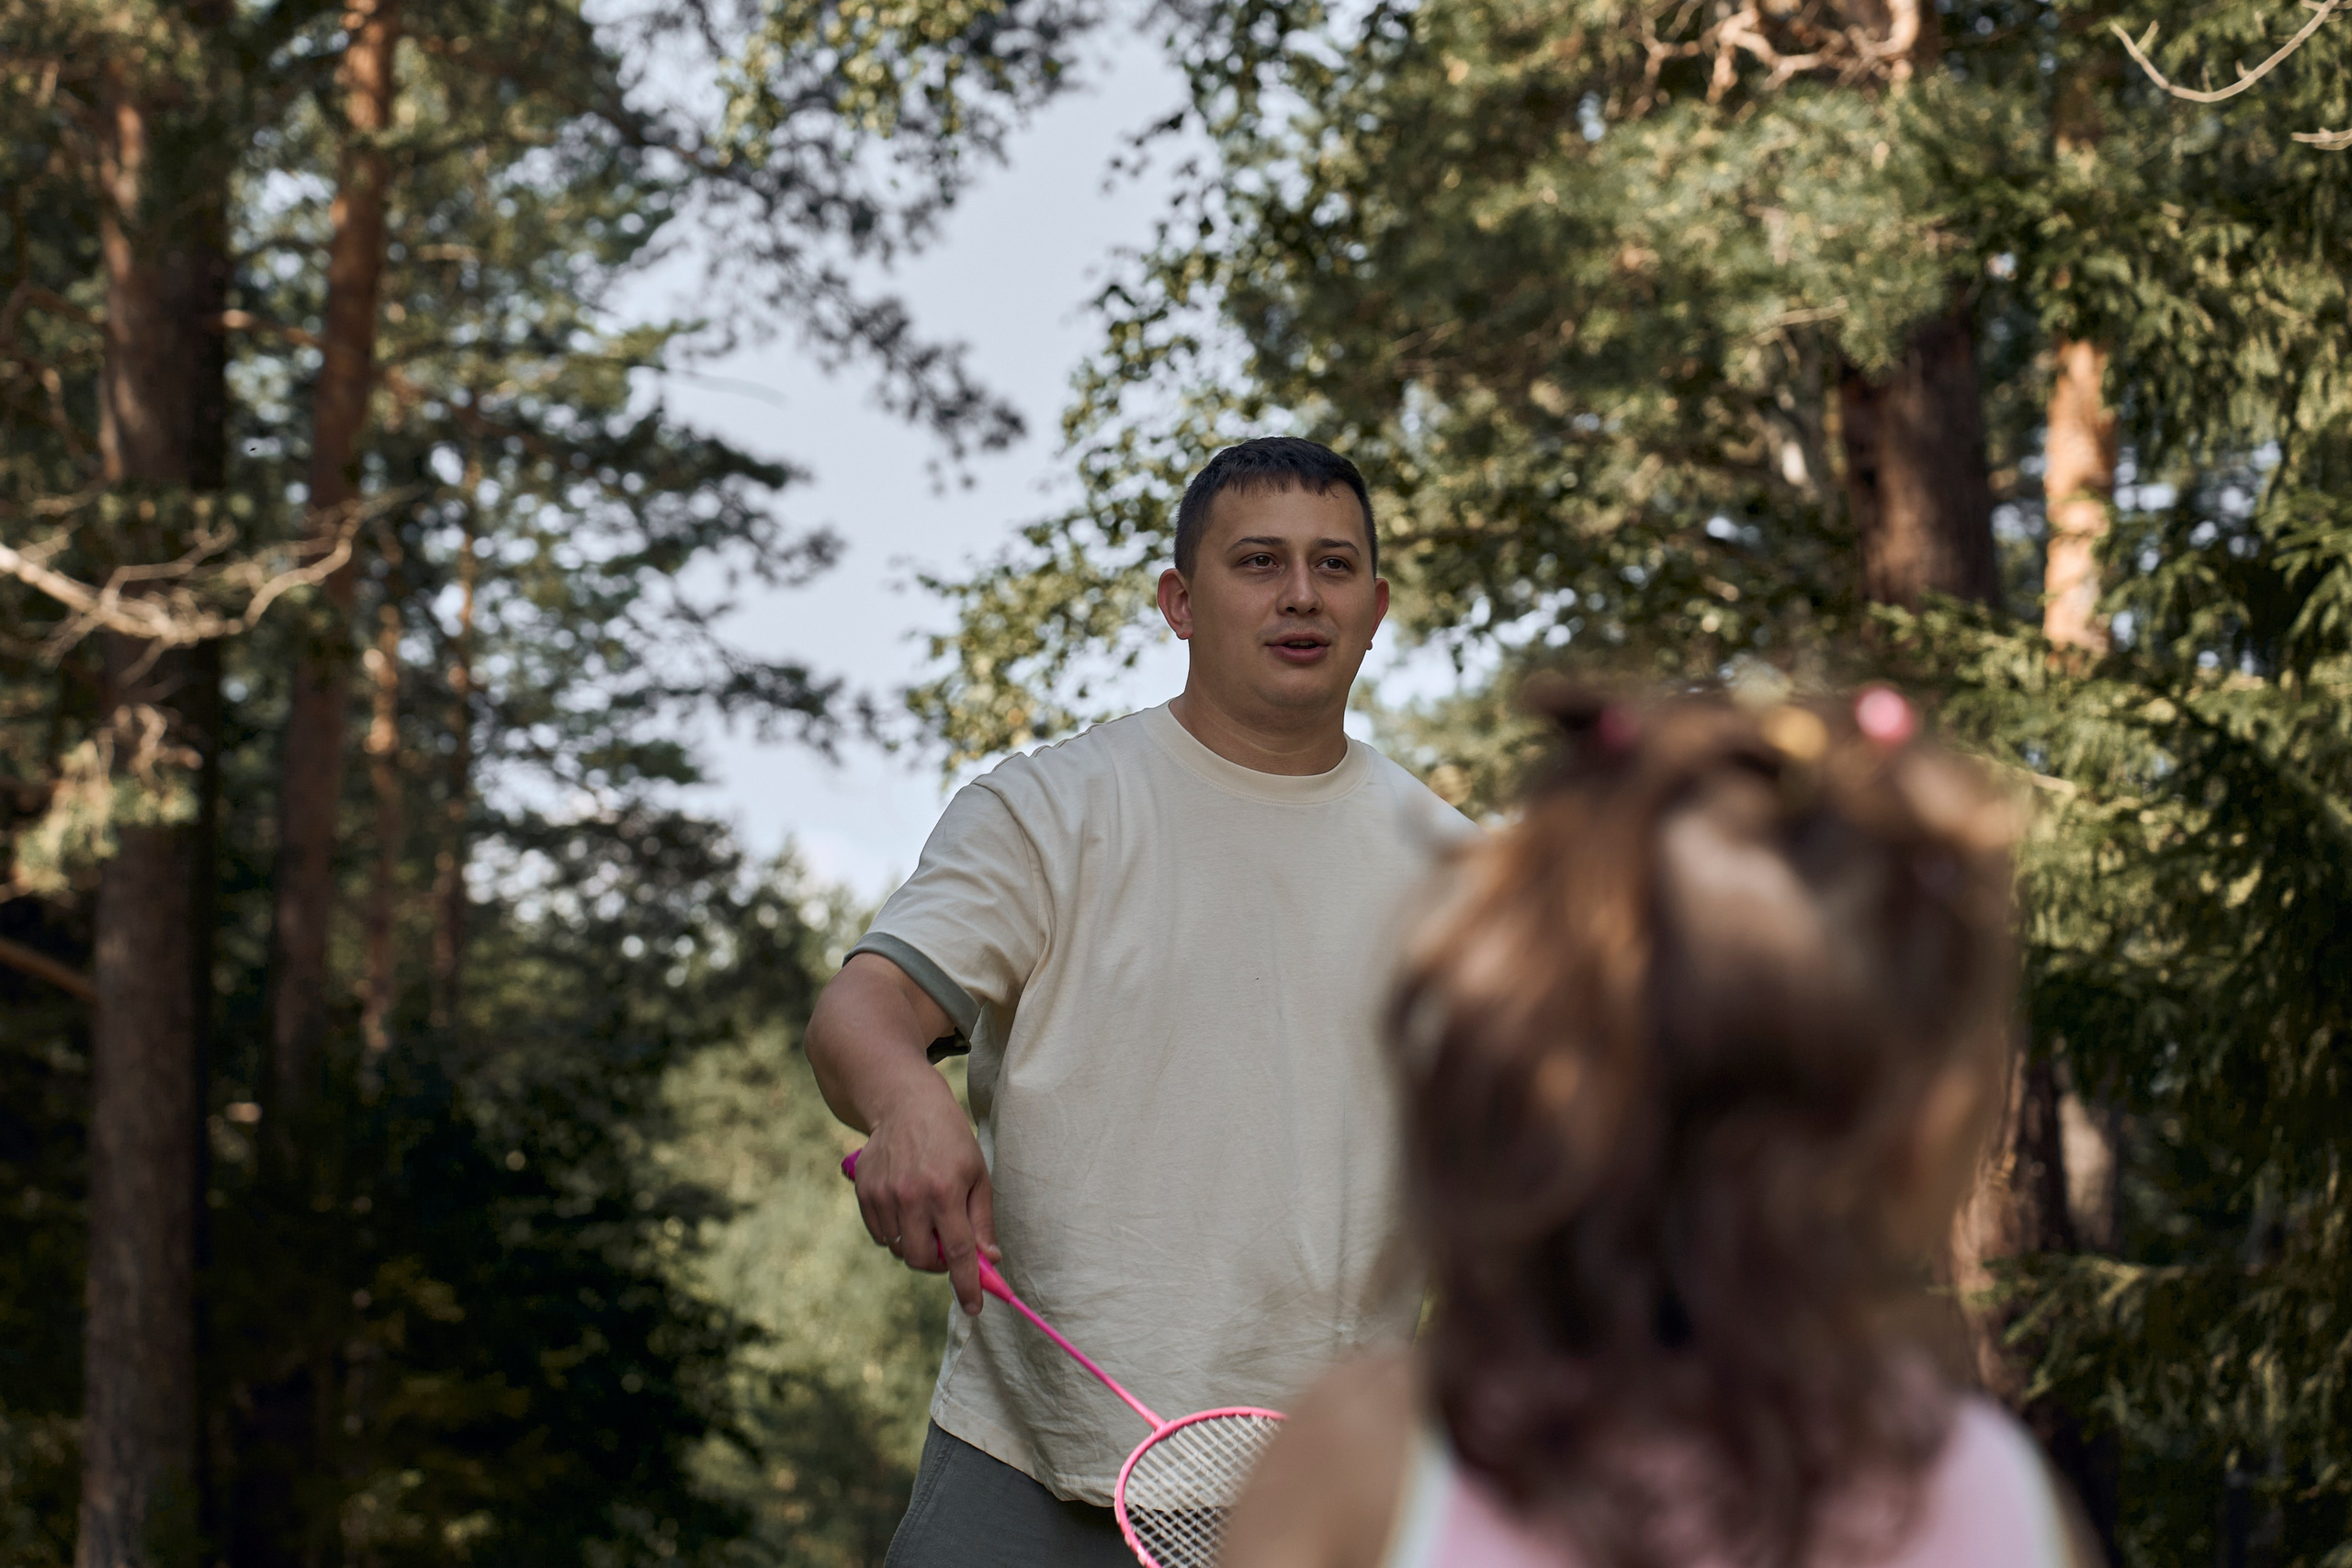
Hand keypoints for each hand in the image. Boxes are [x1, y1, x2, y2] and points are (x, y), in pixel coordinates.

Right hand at [851, 1089, 998, 1314]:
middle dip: (939, 1264)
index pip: (959, 1252)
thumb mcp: (978, 1174)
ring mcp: (884, 1196)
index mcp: (946, 1191)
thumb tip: (989, 1261)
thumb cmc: (950, 1140)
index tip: (974, 1307)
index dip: (967, 1285)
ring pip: (901, 1250)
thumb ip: (982, 1221)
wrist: (904, 1104)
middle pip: (923, 1260)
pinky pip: (882, 1235)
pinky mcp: (864, 1193)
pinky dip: (897, 1232)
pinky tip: (906, 1205)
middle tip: (948, 1246)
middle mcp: (911, 1196)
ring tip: (926, 1213)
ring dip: (917, 1245)